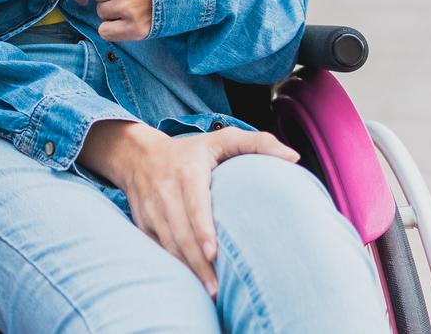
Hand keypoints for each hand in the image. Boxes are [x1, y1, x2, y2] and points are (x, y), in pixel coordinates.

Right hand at [80, 121, 299, 294]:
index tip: (213, 253)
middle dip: (198, 263)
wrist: (137, 155)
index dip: (201, 229)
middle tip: (218, 290)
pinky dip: (175, 265)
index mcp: (187, 171)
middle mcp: (165, 190)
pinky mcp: (143, 223)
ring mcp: (151, 209)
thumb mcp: (222, 139)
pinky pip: (159, 249)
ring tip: (210, 291)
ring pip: (169, 244)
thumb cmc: (191, 150)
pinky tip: (192, 281)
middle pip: (181, 232)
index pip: (194, 203)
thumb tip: (293, 157)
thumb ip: (258, 143)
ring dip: (188, 269)